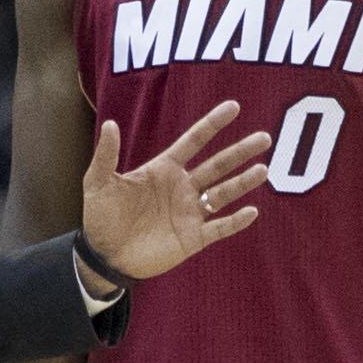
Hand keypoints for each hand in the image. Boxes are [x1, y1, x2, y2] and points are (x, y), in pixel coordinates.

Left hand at [80, 100, 269, 281]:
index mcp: (164, 169)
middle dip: (240, 151)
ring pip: (223, 194)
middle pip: (217, 165)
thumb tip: (110, 124)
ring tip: (262, 170)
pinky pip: (219, 228)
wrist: (103, 255)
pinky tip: (251, 212)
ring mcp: (190, 213)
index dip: (212, 124)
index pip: (194, 141)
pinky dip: (235, 221)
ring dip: (242, 182)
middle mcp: (182, 187)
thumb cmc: (101, 216)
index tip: (233, 107)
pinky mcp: (193, 238)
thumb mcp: (98, 182)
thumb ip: (107, 155)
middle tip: (264, 137)